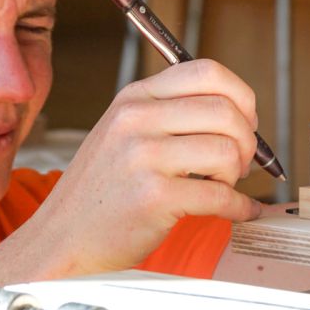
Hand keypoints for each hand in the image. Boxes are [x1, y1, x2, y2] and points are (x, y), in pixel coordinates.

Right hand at [38, 59, 261, 273]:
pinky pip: (221, 196)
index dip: (241, 96)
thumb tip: (238, 113)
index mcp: (134, 97)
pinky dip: (239, 206)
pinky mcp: (154, 197)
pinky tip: (235, 210)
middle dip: (247, 141)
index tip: (246, 119)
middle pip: (226, 111)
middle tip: (239, 162)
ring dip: (236, 175)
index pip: (206, 72)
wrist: (63, 237)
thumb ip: (169, 113)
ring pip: (227, 151)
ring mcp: (143, 157)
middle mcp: (136, 119)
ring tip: (221, 186)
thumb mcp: (123, 131)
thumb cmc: (101, 190)